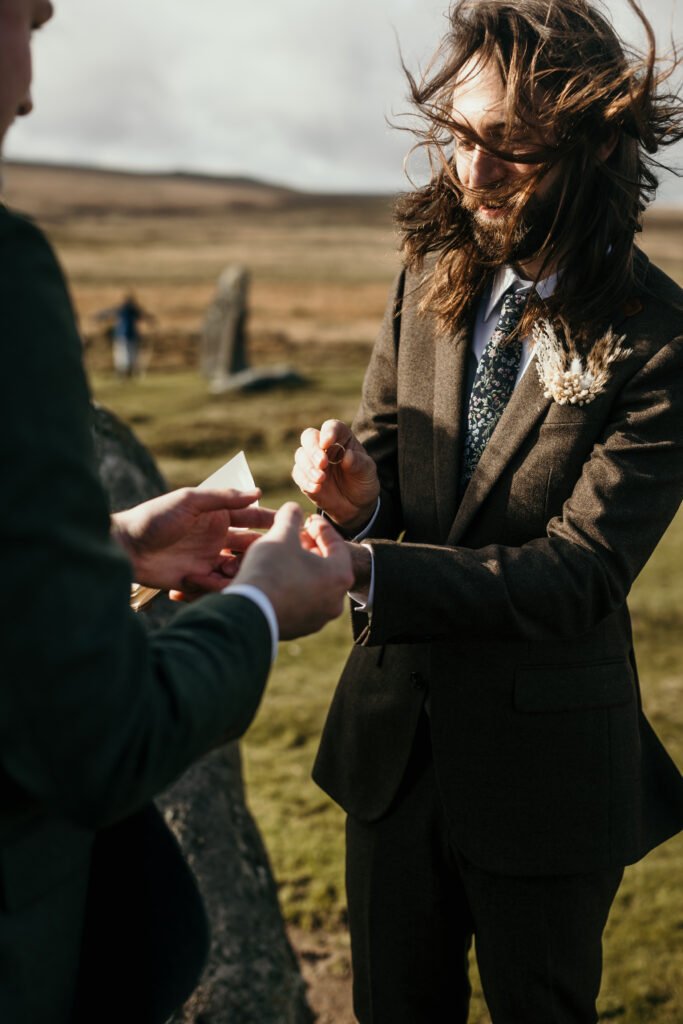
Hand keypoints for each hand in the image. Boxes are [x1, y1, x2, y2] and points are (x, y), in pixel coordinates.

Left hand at [111, 487, 274, 592]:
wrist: (124, 547)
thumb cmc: (154, 517)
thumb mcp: (189, 501)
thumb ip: (224, 497)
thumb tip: (258, 492)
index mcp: (217, 515)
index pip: (252, 517)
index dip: (272, 521)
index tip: (294, 524)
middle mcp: (217, 537)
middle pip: (251, 545)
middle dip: (263, 551)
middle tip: (276, 556)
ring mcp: (208, 559)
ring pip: (238, 567)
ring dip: (243, 569)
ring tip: (243, 571)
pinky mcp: (197, 580)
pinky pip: (220, 585)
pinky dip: (222, 585)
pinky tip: (218, 582)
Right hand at [234, 503, 353, 639]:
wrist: (247, 611)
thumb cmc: (270, 570)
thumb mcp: (281, 534)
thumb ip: (291, 516)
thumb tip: (293, 508)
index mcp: (339, 575)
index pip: (336, 544)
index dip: (321, 527)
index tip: (308, 519)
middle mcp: (335, 601)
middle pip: (328, 566)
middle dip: (313, 548)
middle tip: (298, 536)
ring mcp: (318, 618)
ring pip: (315, 585)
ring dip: (303, 568)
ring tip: (286, 555)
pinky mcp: (300, 628)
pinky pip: (301, 601)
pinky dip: (294, 586)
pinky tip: (277, 576)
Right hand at [292, 419, 379, 531]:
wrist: (356, 504)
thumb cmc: (363, 481)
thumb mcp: (367, 472)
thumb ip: (359, 462)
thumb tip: (347, 455)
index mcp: (341, 438)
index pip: (331, 427)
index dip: (328, 432)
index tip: (327, 442)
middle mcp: (324, 446)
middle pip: (309, 437)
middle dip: (313, 449)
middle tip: (322, 463)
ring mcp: (312, 461)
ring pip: (300, 455)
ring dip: (308, 467)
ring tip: (321, 479)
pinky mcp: (305, 477)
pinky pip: (298, 474)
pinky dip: (305, 481)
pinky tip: (316, 488)